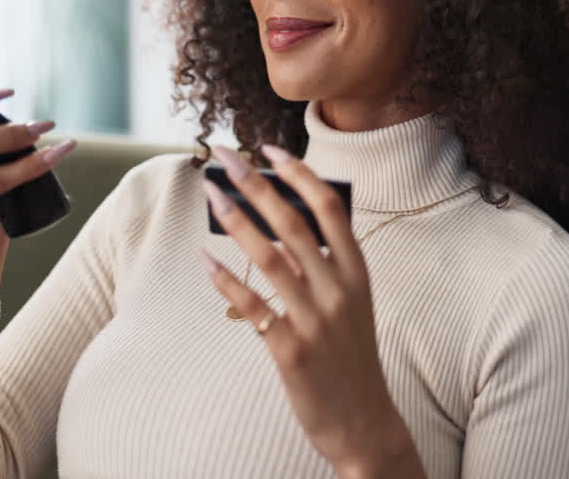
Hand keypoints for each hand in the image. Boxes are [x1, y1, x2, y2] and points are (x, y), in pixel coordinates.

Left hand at [198, 144, 424, 477]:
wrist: (363, 421)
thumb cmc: (349, 354)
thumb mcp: (351, 302)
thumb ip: (323, 263)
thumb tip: (280, 215)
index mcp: (358, 273)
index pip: (331, 208)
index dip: (299, 174)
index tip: (269, 149)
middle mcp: (339, 291)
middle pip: (294, 224)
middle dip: (256, 184)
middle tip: (225, 155)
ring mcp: (316, 321)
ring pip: (270, 258)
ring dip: (236, 222)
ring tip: (211, 196)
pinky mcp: (290, 350)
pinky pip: (252, 307)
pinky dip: (226, 280)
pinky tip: (205, 259)